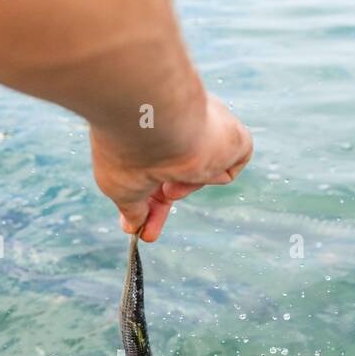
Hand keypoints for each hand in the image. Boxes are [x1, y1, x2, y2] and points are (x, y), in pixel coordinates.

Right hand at [90, 93, 252, 241]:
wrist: (154, 122)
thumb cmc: (129, 150)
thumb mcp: (120, 185)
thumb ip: (131, 207)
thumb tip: (134, 225)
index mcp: (153, 128)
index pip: (156, 167)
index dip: (146, 198)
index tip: (136, 225)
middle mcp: (180, 125)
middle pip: (178, 173)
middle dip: (161, 205)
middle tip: (148, 234)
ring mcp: (208, 128)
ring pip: (201, 173)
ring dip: (183, 188)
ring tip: (166, 186)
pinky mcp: (234, 137)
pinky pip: (226, 172)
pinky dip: (209, 178)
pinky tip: (194, 166)